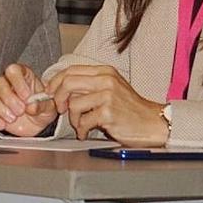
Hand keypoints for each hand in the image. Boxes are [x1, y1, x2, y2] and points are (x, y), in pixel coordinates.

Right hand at [0, 63, 57, 135]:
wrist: (36, 123)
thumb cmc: (41, 108)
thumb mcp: (48, 106)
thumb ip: (42, 104)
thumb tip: (32, 106)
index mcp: (22, 75)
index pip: (13, 71)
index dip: (18, 83)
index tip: (26, 96)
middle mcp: (7, 82)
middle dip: (8, 98)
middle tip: (20, 110)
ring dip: (0, 108)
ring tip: (12, 118)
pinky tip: (2, 123)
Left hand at [46, 64, 167, 145]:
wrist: (152, 122)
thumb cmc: (131, 109)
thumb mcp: (112, 88)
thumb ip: (90, 86)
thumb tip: (62, 90)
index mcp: (105, 72)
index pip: (71, 70)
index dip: (55, 82)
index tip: (50, 93)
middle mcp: (106, 80)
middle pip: (67, 82)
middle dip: (58, 98)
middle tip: (61, 109)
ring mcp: (108, 96)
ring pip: (73, 104)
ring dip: (73, 118)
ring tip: (81, 124)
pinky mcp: (108, 113)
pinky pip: (83, 121)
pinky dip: (81, 130)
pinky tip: (87, 132)